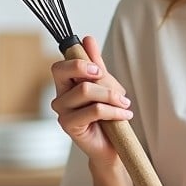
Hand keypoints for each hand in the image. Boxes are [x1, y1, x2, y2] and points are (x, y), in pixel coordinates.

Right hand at [48, 35, 134, 165]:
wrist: (112, 146)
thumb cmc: (107, 116)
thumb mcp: (105, 85)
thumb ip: (96, 64)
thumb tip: (87, 39)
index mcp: (66, 85)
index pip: (59, 66)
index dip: (78, 62)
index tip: (98, 69)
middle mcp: (60, 97)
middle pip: (66, 72)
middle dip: (92, 73)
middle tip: (114, 86)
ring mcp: (62, 112)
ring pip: (85, 90)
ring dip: (112, 96)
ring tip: (125, 105)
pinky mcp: (69, 126)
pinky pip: (94, 110)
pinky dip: (114, 110)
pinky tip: (125, 114)